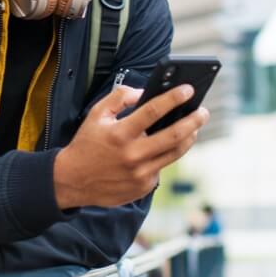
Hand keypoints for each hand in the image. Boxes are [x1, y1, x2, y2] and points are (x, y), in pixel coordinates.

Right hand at [53, 84, 208, 208]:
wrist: (73, 181)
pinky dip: (165, 155)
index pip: (153, 111)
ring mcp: (140, 173)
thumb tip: (143, 92)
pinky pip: (161, 167)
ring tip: (194, 127)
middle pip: (174, 135)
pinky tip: (164, 147)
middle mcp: (133, 155)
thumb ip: (119, 98)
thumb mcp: (96, 115)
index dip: (174, 98)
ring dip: (189, 138)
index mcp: (120, 133)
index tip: (189, 89)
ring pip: (175, 153)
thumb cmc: (86, 144)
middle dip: (194, 120)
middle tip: (203, 112)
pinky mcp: (143, 187)